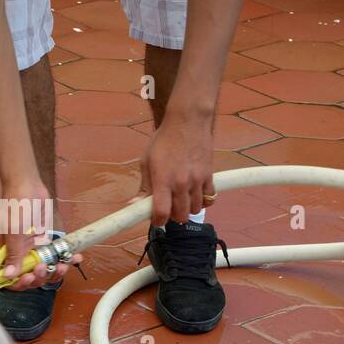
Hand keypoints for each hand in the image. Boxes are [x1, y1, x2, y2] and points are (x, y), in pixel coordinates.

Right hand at [0, 180, 80, 289]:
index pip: (8, 277)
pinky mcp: (44, 243)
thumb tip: (8, 276)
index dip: (18, 283)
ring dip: (54, 271)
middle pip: (27, 277)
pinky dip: (65, 260)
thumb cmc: (16, 207)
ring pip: (43, 270)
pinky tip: (75, 259)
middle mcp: (17, 254)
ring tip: (62, 265)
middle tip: (44, 268)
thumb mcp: (13, 232)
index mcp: (3, 253)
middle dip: (38, 276)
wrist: (29, 186)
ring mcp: (31, 249)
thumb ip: (13, 254)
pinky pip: (54, 257)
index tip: (28, 278)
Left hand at [142, 111, 214, 225]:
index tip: (156, 219)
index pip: (162, 213)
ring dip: (188, 209)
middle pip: (181, 216)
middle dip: (173, 217)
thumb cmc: (163, 141)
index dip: (157, 221)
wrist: (188, 122)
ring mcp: (197, 180)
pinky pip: (209, 198)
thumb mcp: (147, 161)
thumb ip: (144, 186)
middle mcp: (181, 184)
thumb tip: (134, 204)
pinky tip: (195, 193)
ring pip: (196, 210)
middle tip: (169, 207)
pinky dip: (202, 200)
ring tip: (182, 199)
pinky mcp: (209, 176)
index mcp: (162, 180)